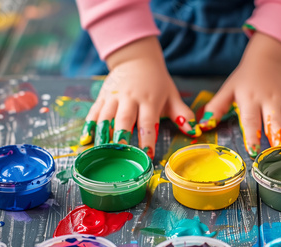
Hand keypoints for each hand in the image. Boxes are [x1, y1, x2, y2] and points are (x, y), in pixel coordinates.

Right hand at [80, 36, 200, 157]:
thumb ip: (182, 114)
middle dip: (122, 135)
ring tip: (100, 150)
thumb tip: (195, 131)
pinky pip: (94, 112)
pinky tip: (85, 139)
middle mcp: (130, 98)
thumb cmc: (156, 82)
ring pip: (106, 116)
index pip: (148, 121)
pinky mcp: (102, 97)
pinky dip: (89, 125)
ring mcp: (114, 97)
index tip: (147, 154)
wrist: (136, 58)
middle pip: (124, 118)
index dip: (148, 138)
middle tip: (120, 151)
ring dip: (103, 133)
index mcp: (149, 100)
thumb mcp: (172, 95)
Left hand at [199, 32, 280, 157]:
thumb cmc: (246, 77)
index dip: (252, 136)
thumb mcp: (229, 89)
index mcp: (251, 99)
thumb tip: (203, 125)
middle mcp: (270, 101)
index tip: (253, 152)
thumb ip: (217, 107)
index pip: (251, 120)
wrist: (269, 58)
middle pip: (275, 123)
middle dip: (278, 140)